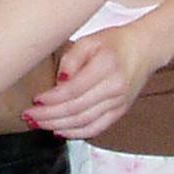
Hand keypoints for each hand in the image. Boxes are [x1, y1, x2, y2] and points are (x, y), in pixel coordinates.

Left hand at [26, 26, 152, 138]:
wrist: (145, 50)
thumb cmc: (114, 43)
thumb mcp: (90, 40)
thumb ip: (72, 58)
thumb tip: (59, 81)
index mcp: (106, 67)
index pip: (73, 90)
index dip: (52, 99)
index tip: (35, 100)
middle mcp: (114, 88)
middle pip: (76, 109)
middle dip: (48, 115)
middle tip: (29, 116)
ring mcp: (119, 103)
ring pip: (84, 121)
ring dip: (58, 125)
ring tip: (38, 123)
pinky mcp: (120, 112)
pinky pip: (97, 128)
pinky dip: (76, 133)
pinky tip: (60, 131)